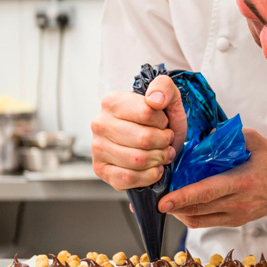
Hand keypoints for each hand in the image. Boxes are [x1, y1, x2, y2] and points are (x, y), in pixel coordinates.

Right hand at [91, 75, 186, 190]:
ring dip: (159, 159)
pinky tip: (154, 168)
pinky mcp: (101, 170)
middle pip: (144, 139)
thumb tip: (155, 100)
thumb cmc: (160, 119)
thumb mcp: (168, 98)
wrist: (154, 141)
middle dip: (164, 143)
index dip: (163, 122)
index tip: (163, 123)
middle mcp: (100, 124)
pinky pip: (128, 179)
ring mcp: (97, 148)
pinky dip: (148, 176)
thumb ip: (164, 87)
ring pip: (137, 160)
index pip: (148, 113)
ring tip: (162, 154)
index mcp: (112, 102)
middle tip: (167, 141)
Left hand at [158, 129, 266, 227]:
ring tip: (168, 199)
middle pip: (197, 209)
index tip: (163, 201)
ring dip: (179, 211)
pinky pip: (206, 222)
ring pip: (198, 220)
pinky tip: (184, 203)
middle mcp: (239, 203)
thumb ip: (228, 135)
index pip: (207, 192)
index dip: (183, 197)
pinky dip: (191, 214)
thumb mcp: (254, 139)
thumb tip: (203, 135)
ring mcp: (237, 215)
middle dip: (173, 205)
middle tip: (156, 196)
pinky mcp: (236, 221)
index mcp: (243, 181)